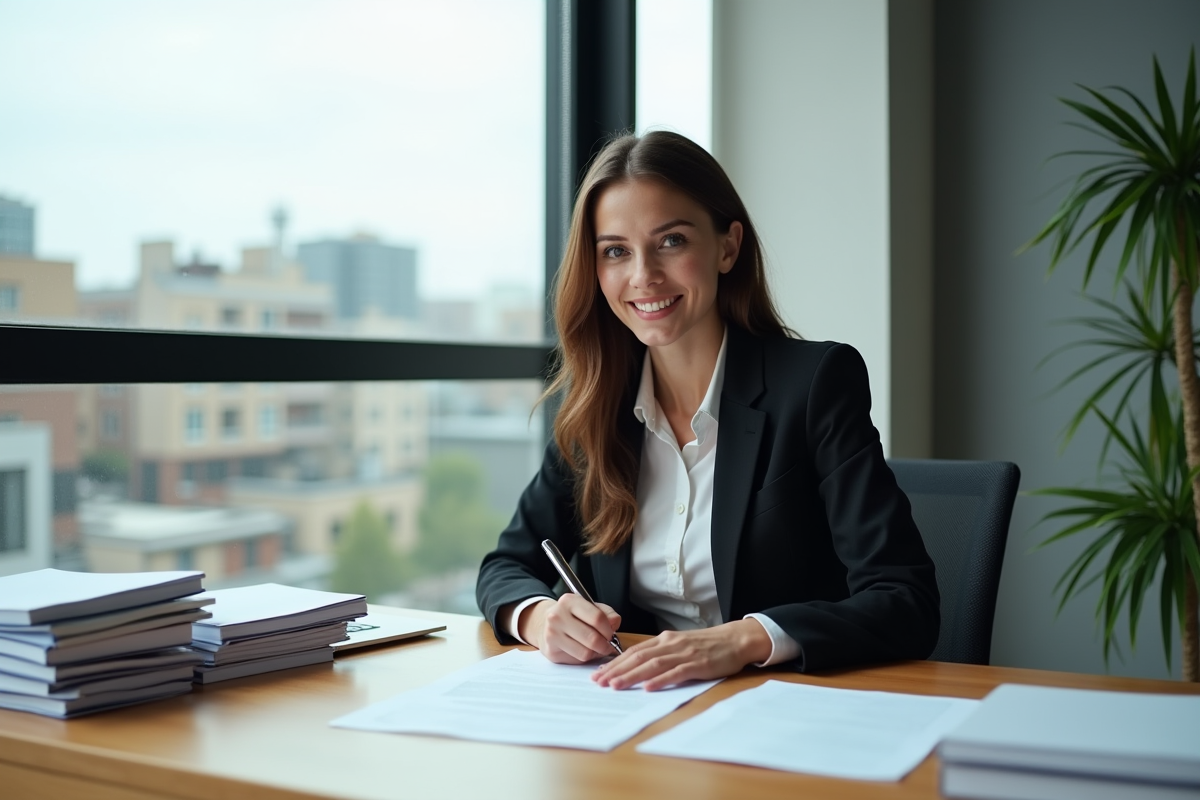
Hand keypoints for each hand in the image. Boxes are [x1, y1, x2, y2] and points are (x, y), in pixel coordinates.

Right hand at [518, 595, 621, 664]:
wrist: (546, 625)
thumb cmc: (572, 617)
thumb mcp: (590, 608)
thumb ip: (606, 614)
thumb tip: (614, 623)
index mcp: (569, 601)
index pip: (597, 618)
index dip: (609, 629)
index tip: (611, 634)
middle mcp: (557, 616)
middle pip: (592, 638)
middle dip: (605, 645)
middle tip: (607, 645)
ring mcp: (552, 634)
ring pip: (586, 652)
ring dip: (596, 652)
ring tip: (596, 647)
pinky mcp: (551, 651)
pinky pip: (578, 659)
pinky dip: (586, 657)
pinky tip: (584, 650)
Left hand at [591, 619, 771, 690]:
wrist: (735, 639)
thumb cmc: (707, 645)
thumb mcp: (679, 645)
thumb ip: (660, 654)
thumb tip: (636, 667)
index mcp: (664, 639)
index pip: (634, 651)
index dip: (614, 662)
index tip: (598, 673)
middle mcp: (670, 644)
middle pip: (638, 657)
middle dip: (616, 670)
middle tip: (599, 682)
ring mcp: (684, 653)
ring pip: (653, 664)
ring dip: (632, 675)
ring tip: (616, 686)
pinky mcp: (698, 664)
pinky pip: (676, 672)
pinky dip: (661, 680)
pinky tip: (648, 687)